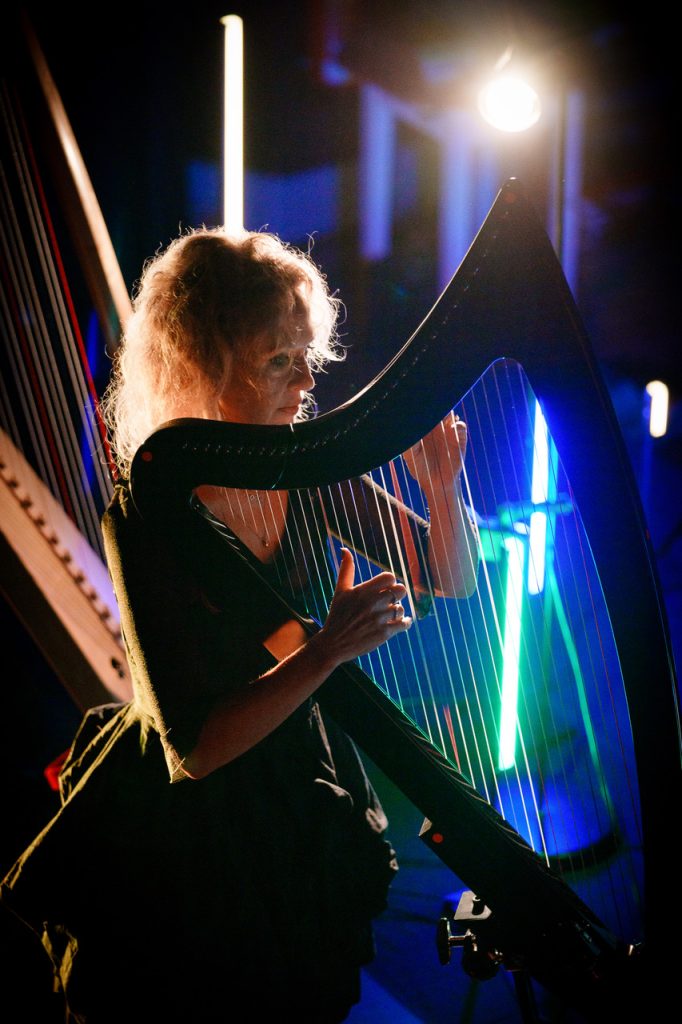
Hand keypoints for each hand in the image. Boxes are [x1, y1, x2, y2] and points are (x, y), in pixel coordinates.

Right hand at [318, 548, 411, 664]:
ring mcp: (379, 618)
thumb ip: (346, 569)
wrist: (333, 644)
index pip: (389, 577)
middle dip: (397, 595)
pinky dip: (406, 622)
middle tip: (391, 600)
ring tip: (390, 615)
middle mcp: (372, 603)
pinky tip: (402, 622)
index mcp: (363, 590)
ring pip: (401, 608)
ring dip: (397, 611)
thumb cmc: (337, 616)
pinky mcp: (384, 633)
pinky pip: (404, 623)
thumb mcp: (340, 591)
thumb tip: (345, 549)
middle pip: (400, 590)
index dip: (390, 582)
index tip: (385, 589)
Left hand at [403, 412, 466, 489]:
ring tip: (443, 417)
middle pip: (438, 410)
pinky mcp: (459, 438)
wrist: (436, 482)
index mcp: (423, 428)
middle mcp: (436, 427)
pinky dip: (458, 424)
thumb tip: (407, 429)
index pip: (424, 413)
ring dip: (447, 413)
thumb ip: (408, 443)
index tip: (422, 407)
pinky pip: (461, 426)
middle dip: (436, 407)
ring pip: (450, 414)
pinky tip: (452, 427)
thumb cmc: (420, 468)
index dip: (424, 408)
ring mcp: (448, 431)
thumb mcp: (410, 456)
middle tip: (433, 408)